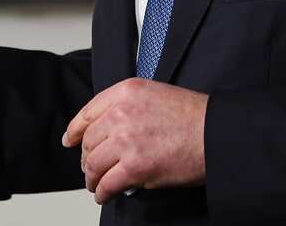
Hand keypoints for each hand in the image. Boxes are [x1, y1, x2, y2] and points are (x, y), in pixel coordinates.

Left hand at [61, 77, 207, 203]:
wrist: (215, 133)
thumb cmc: (193, 117)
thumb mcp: (154, 95)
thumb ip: (128, 106)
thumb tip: (109, 129)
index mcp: (126, 92)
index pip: (88, 112)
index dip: (75, 130)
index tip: (70, 139)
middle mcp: (121, 113)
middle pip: (89, 141)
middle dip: (87, 157)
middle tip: (90, 167)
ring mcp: (126, 140)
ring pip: (94, 164)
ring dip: (92, 177)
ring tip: (95, 183)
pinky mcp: (134, 166)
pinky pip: (107, 183)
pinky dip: (102, 192)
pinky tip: (104, 194)